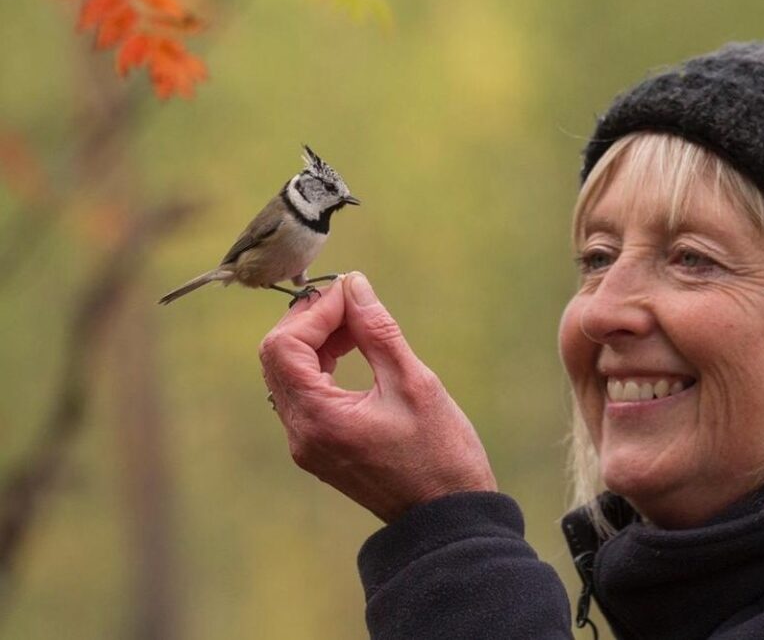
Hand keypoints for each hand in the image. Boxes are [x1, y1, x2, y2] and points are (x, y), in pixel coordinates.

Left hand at [259, 272, 497, 522]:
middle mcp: (301, 433)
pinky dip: (321, 363)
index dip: (314, 311)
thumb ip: (377, 331)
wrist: (447, 518)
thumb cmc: (440, 454)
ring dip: (316, 340)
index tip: (352, 294)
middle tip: (353, 303)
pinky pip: (303, 393)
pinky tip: (355, 350)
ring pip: (287, 373)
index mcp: (319, 419)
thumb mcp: (414, 383)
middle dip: (311, 321)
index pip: (285, 346)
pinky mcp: (320, 447)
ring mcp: (307, 443)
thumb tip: (354, 285)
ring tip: (360, 324)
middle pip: (277, 357)